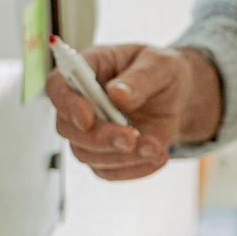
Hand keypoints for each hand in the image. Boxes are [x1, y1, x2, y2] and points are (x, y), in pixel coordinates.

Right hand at [45, 42, 213, 181]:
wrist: (178, 96)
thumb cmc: (163, 70)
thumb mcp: (160, 64)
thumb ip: (140, 78)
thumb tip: (116, 93)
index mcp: (88, 69)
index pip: (58, 86)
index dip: (66, 104)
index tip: (87, 119)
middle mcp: (80, 102)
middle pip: (68, 128)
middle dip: (98, 138)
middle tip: (129, 139)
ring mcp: (90, 131)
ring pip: (87, 154)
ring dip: (120, 157)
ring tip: (154, 148)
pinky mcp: (105, 154)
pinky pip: (108, 171)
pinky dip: (133, 169)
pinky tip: (157, 157)